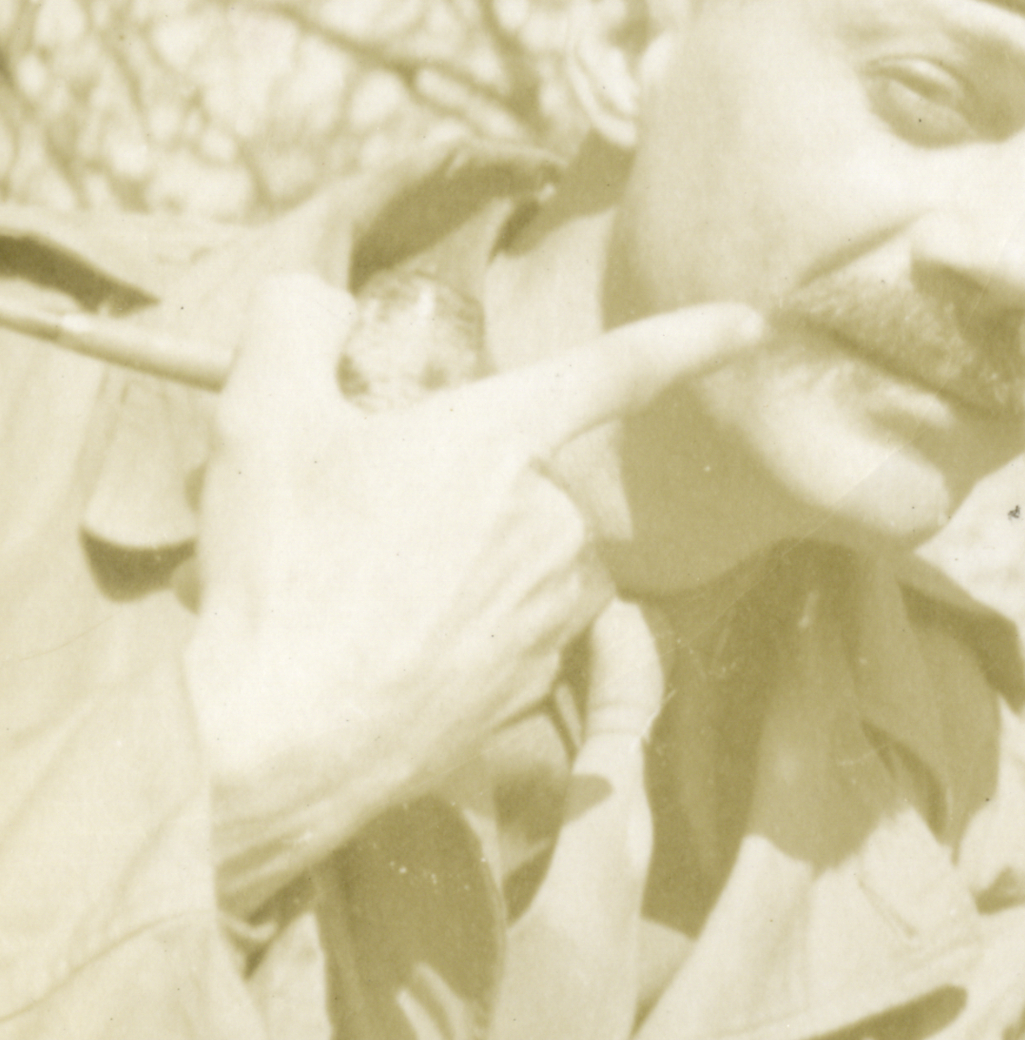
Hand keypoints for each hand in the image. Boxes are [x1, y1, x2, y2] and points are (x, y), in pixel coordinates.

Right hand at [184, 275, 762, 910]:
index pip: (619, 366)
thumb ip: (295, 323)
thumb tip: (322, 302)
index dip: (690, 337)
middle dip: (447, 484)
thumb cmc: (280, 571)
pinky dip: (457, 626)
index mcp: (504, 439)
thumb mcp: (259, 413)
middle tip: (351, 521)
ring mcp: (557, 607)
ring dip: (456, 558)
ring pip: (517, 552)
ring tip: (359, 592)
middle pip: (518, 473)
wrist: (285, 737)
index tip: (751, 324)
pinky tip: (387, 647)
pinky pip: (510, 625)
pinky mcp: (542, 678)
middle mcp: (556, 520)